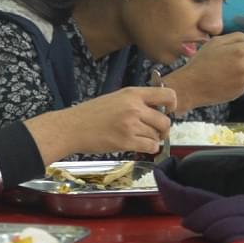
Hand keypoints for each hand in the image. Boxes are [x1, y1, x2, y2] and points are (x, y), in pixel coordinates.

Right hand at [23, 86, 175, 160]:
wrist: (72, 127)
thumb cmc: (90, 114)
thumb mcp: (115, 98)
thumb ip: (136, 101)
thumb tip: (157, 110)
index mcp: (132, 93)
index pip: (167, 95)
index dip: (171, 105)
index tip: (166, 111)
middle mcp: (134, 108)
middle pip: (165, 120)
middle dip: (162, 129)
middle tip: (154, 131)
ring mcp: (131, 125)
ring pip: (158, 135)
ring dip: (152, 139)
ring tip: (139, 138)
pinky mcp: (127, 142)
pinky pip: (150, 147)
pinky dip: (149, 148)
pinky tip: (139, 145)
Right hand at [164, 32, 243, 112]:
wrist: (191, 86)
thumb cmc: (200, 63)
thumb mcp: (215, 42)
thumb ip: (236, 37)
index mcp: (240, 51)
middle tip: (230, 58)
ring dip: (243, 68)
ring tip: (224, 70)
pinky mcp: (241, 90)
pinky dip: (237, 79)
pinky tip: (223, 78)